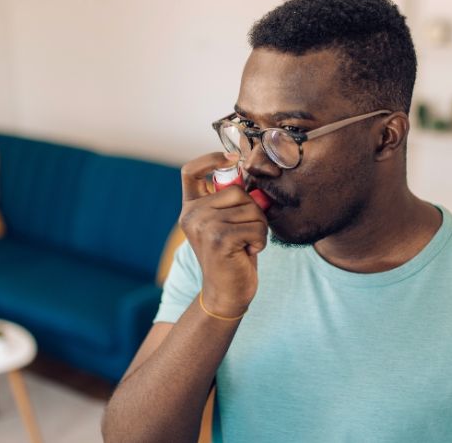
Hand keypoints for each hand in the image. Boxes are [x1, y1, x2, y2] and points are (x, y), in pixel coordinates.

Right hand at [178, 153, 267, 316]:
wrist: (226, 293)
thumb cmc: (233, 255)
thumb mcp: (227, 223)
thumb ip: (231, 201)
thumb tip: (253, 173)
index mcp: (191, 208)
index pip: (190, 171)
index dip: (211, 158)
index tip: (233, 158)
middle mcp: (192, 215)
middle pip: (236, 191)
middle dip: (253, 210)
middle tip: (247, 232)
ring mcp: (203, 226)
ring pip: (250, 209)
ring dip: (258, 228)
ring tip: (246, 243)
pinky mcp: (219, 239)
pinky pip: (256, 227)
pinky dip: (260, 240)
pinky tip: (248, 252)